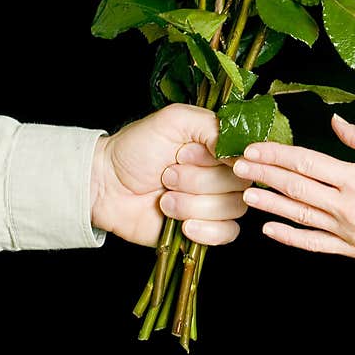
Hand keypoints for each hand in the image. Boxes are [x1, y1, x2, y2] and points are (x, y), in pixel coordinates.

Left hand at [90, 103, 250, 246]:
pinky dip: (205, 230)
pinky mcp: (206, 229)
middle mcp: (224, 174)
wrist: (106, 185)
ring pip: (231, 209)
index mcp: (221, 146)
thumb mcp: (176, 121)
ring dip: (192, 204)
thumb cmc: (137, 147)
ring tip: (165, 198)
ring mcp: (216, 202)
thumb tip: (240, 150)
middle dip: (198, 181)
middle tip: (167, 174)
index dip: (223, 160)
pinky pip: (226, 234)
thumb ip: (213, 127)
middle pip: (240, 184)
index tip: (187, 155)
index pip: (249, 156)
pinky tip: (183, 225)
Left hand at [234, 114, 354, 269]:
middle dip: (263, 175)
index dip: (276, 154)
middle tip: (237, 166)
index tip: (254, 149)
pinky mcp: (352, 250)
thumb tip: (334, 121)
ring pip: (298, 216)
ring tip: (246, 194)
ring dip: (270, 204)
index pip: (305, 162)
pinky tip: (270, 229)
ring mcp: (347, 232)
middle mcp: (345, 206)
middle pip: (294, 187)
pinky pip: (314, 244)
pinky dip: (290, 237)